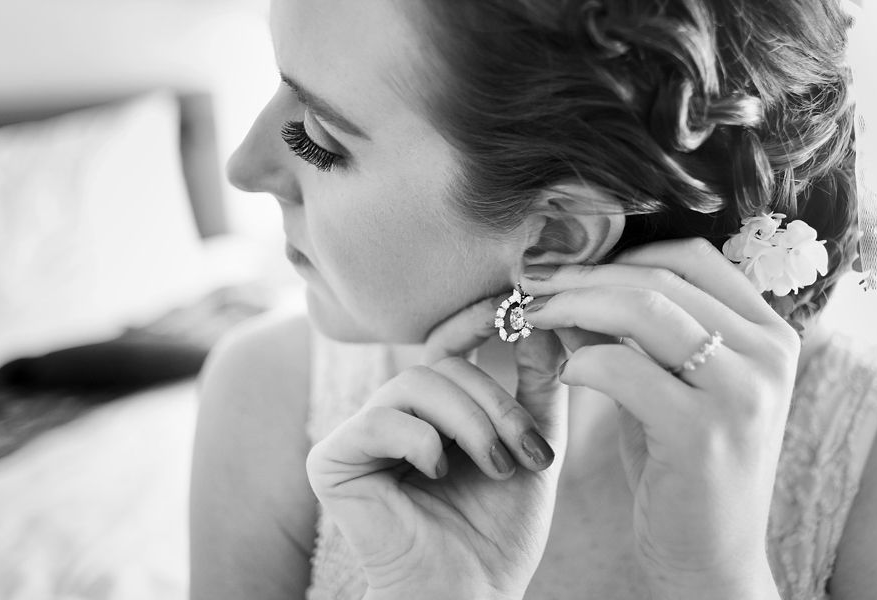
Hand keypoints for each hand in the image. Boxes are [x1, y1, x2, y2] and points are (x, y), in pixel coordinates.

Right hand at [305, 300, 567, 599]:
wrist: (470, 596)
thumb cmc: (499, 531)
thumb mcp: (533, 447)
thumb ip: (539, 387)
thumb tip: (543, 319)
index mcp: (435, 409)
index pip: (450, 344)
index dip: (477, 318)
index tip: (516, 306)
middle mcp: (394, 414)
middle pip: (445, 366)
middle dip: (496, 405)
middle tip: (527, 454)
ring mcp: (361, 434)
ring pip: (418, 385)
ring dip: (471, 424)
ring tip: (498, 469)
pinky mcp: (333, 460)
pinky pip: (381, 420)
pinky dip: (423, 442)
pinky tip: (440, 474)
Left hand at [520, 238, 796, 599]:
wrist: (712, 562)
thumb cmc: (684, 468)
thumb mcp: (670, 385)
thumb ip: (636, 330)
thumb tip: (569, 275)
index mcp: (770, 333)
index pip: (693, 256)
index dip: (625, 251)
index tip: (571, 266)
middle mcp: (769, 353)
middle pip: (662, 275)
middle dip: (584, 275)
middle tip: (533, 285)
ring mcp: (742, 391)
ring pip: (643, 308)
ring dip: (574, 304)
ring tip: (534, 316)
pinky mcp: (703, 433)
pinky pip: (623, 368)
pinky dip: (580, 360)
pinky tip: (563, 373)